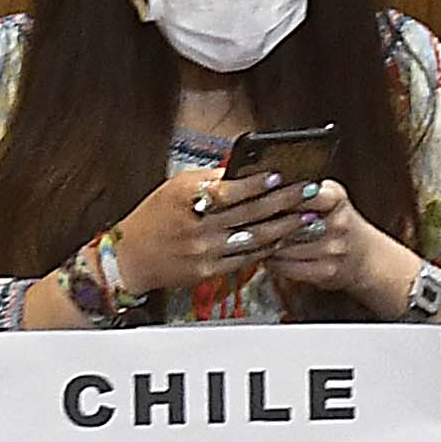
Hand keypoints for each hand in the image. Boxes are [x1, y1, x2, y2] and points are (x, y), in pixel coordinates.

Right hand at [100, 163, 318, 299]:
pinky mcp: (210, 271)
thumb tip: (244, 170)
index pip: (230, 190)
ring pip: (254, 238)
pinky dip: (268, 248)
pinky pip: (246, 259)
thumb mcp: (176, 186)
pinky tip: (283, 238)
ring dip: (285, 226)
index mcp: (188, 199)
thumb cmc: (155, 216)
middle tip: (308, 192)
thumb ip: (210, 179)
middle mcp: (199, 227)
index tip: (281, 174)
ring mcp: (206, 252)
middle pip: (250, 213)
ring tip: (306, 216)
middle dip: (284, 202)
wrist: (132, 257)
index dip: (258, 183)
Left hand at [247, 180, 422, 311]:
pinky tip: (262, 254)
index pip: (301, 192)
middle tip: (239, 218)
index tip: (253, 194)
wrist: (365, 257)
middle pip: (288, 221)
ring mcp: (332, 249)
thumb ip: (304, 189)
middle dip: (262, 221)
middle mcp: (337, 223)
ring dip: (262, 243)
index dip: (274, 194)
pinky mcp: (325, 272)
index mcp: (336, 198)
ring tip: (246, 237)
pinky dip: (271, 261)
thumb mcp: (330, 196)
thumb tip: (264, 181)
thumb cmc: (338, 221)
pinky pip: (288, 267)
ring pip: (284, 246)